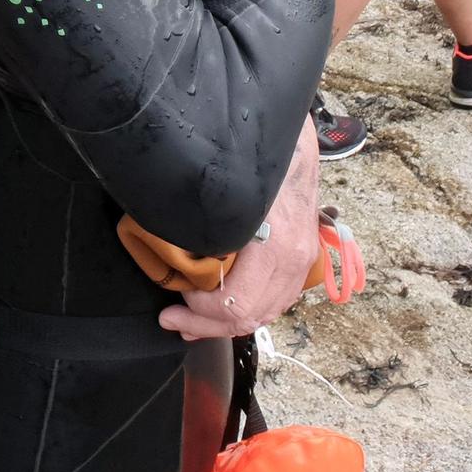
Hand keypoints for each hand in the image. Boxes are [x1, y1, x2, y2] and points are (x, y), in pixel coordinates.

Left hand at [158, 119, 320, 340]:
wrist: (295, 146)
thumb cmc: (256, 165)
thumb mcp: (225, 193)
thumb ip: (204, 227)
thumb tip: (167, 247)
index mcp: (275, 249)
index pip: (235, 305)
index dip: (199, 312)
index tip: (174, 301)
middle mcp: (294, 263)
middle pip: (249, 317)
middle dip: (205, 325)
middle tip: (172, 320)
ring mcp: (302, 264)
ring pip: (265, 315)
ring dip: (226, 324)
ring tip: (192, 322)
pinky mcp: (303, 261)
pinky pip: (277, 302)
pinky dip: (250, 312)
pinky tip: (224, 311)